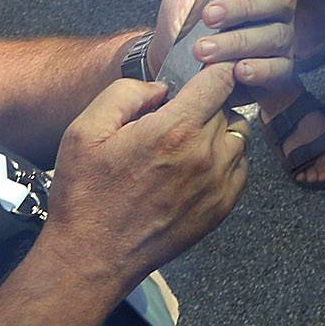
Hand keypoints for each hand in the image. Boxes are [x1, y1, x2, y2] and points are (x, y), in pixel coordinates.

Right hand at [40, 67, 249, 293]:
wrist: (91, 257)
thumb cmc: (85, 193)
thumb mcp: (86, 129)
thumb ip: (127, 93)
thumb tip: (162, 89)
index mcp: (174, 130)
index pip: (221, 79)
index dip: (214, 68)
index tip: (202, 70)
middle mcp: (205, 156)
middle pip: (227, 106)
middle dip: (207, 101)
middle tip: (178, 112)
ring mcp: (217, 185)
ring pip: (238, 136)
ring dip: (218, 130)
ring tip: (186, 140)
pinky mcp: (221, 209)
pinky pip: (240, 168)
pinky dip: (225, 159)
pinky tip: (194, 166)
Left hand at [153, 0, 299, 91]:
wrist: (168, 67)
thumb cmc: (186, 17)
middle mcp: (277, 10)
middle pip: (282, 0)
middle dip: (244, 8)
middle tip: (208, 16)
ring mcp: (279, 43)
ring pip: (276, 36)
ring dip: (238, 41)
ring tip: (202, 49)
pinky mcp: (275, 75)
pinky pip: (280, 70)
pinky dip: (259, 69)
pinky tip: (235, 70)